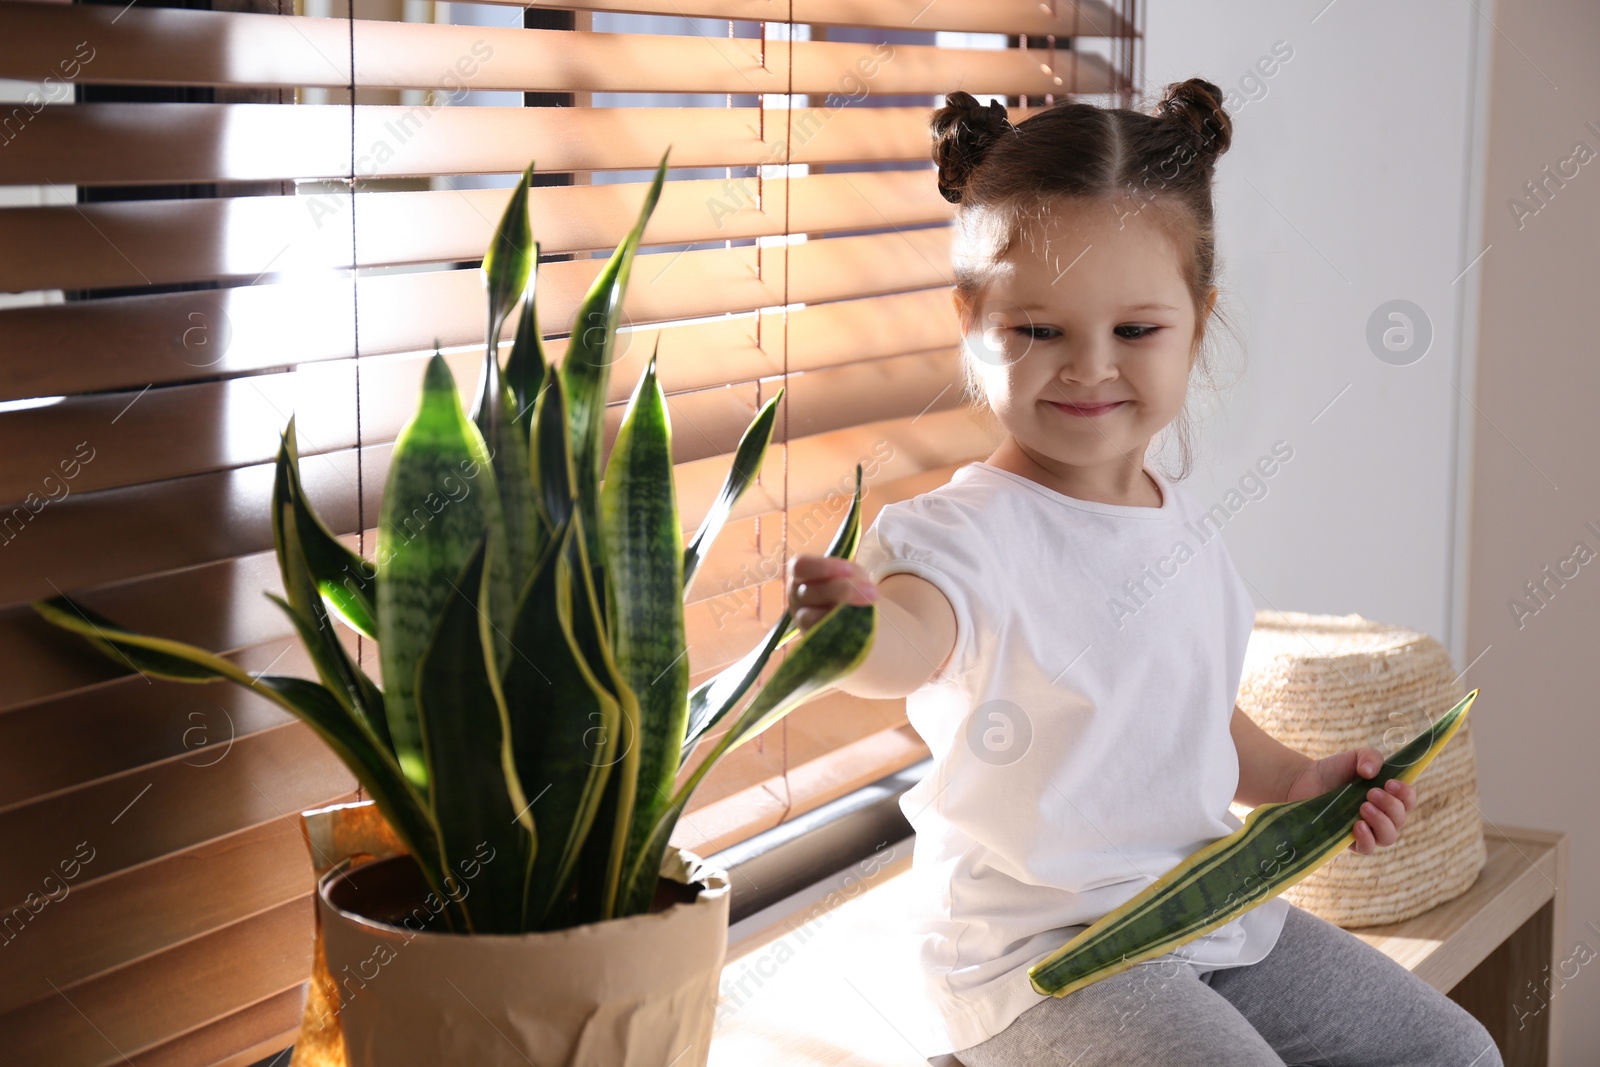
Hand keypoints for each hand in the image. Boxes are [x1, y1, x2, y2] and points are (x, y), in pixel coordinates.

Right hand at [785, 554, 877, 632]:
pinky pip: (819, 635)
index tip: (848, 570)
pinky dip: (838, 629)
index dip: (822, 567)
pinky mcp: (809, 637)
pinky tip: (856, 624)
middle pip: (810, 591)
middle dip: (843, 591)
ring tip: (868, 609)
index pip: (800, 566)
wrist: (851, 612)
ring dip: (840, 613)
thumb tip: (857, 588)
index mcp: (801, 574)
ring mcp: (800, 619)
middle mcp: (796, 595)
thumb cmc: (846, 585)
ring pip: (811, 617)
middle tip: (872, 593)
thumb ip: (850, 575)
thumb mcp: (850, 573)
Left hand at [1283, 747, 1416, 855]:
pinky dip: (1367, 838)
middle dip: (1390, 805)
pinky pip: (1367, 848)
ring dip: (1381, 821)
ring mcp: (1367, 830)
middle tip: (1371, 792)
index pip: (1409, 801)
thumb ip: (1370, 757)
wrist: (1305, 780)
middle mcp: (1382, 816)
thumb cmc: (1335, 770)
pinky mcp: (1349, 841)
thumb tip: (1371, 772)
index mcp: (1389, 797)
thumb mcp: (1356, 757)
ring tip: (1363, 806)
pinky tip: (1358, 825)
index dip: (1406, 794)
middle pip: (1400, 820)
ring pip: (1388, 837)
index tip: (1390, 783)